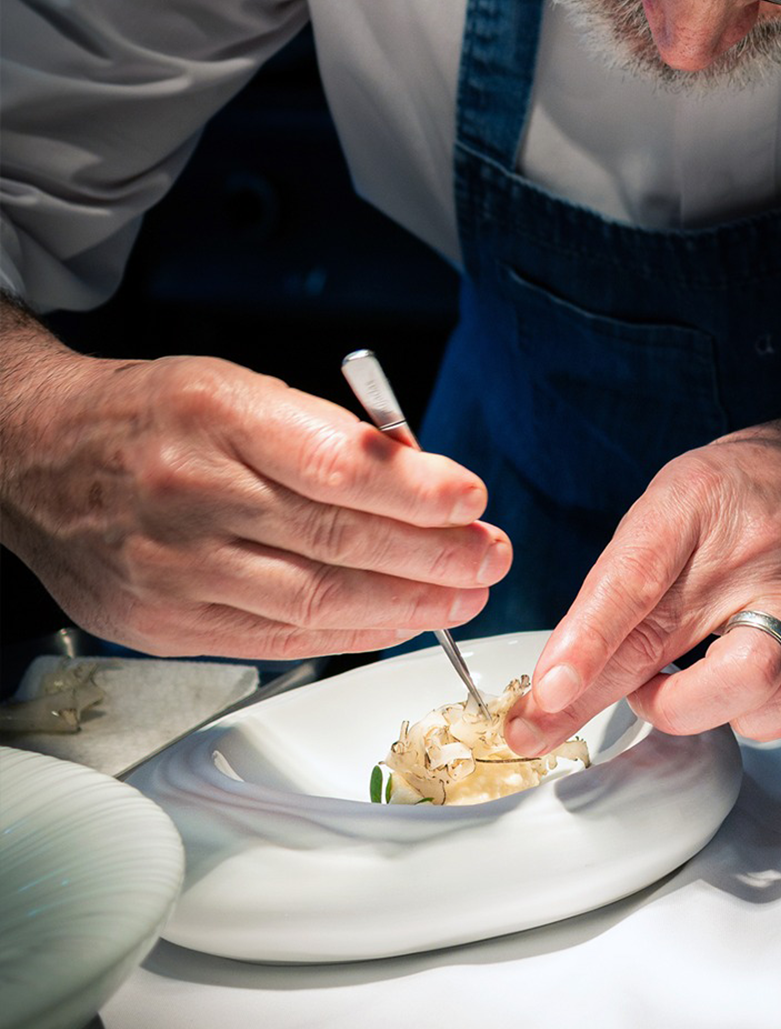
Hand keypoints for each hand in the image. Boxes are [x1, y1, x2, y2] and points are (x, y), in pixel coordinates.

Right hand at [1, 323, 509, 657]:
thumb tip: (422, 484)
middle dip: (431, 557)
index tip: (471, 501)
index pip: (338, 466)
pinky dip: (347, 634)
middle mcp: (190, 494)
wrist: (36, 457)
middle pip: (337, 542)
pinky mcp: (162, 624)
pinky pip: (277, 639)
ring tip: (460, 596)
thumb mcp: (238, 389)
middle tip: (488, 558)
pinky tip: (394, 623)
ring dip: (405, 606)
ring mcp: (171, 568)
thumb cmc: (151, 416)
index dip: (416, 492)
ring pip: (314, 601)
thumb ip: (326, 436)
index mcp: (215, 416)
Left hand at [505, 419, 780, 754]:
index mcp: (694, 503)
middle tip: (539, 725)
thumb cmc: (747, 493)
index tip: (549, 688)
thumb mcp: (671, 505)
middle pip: (669, 640)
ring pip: (746, 684)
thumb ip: (623, 580)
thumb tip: (568, 667)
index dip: (588, 638)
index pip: (635, 574)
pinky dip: (753, 719)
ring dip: (684, 708)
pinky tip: (729, 698)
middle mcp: (753, 553)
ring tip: (664, 688)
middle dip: (593, 696)